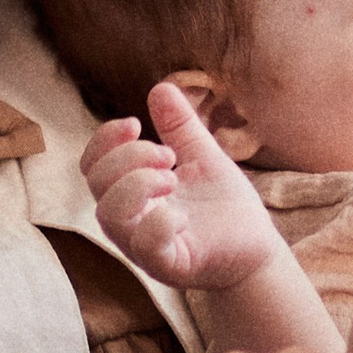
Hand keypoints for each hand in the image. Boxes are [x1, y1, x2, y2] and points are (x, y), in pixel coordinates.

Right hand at [84, 82, 276, 292]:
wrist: (259, 248)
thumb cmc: (226, 207)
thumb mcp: (203, 156)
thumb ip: (179, 126)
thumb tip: (160, 87)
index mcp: (133, 194)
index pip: (92, 166)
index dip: (104, 140)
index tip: (135, 122)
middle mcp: (130, 221)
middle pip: (96, 184)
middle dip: (129, 157)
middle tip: (169, 156)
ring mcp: (145, 247)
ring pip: (109, 215)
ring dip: (138, 184)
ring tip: (174, 178)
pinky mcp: (170, 266)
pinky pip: (146, 245)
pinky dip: (160, 221)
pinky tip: (184, 215)